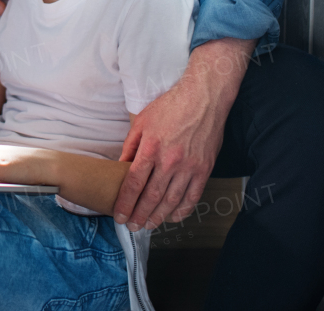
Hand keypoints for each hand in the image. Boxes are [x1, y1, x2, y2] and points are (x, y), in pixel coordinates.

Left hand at [113, 39, 250, 230]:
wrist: (203, 98)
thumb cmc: (171, 106)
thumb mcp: (142, 121)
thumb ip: (130, 145)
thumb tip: (120, 166)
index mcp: (151, 148)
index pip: (134, 183)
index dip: (125, 203)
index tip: (119, 214)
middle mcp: (169, 161)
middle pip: (151, 196)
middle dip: (139, 215)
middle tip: (132, 226)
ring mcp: (189, 167)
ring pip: (171, 200)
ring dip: (159, 216)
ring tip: (148, 225)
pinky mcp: (204, 169)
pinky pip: (193, 196)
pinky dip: (182, 210)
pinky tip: (173, 216)